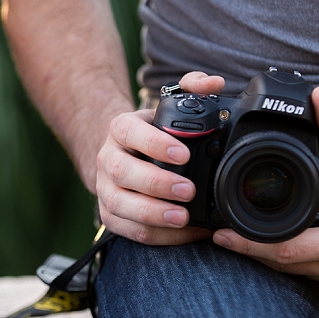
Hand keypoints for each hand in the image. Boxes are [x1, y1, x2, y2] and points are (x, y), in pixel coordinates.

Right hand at [96, 72, 225, 244]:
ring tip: (182, 217)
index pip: (129, 132)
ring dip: (151, 214)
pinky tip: (180, 232)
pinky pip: (126, 229)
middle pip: (121, 171)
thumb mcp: (166, 108)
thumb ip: (191, 89)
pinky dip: (154, 234)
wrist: (122, 156)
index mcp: (120, 129)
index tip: (183, 153)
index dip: (154, 143)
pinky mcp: (109, 214)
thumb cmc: (152, 134)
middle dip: (156, 183)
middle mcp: (107, 158)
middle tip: (188, 190)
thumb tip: (213, 82)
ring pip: (119, 204)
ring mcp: (105, 188)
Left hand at [211, 87, 318, 292]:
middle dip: (251, 251)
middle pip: (285, 267)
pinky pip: (314, 275)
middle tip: (218, 235)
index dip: (250, 244)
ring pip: (299, 274)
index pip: (287, 251)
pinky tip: (276, 247)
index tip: (223, 234)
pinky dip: (292, 263)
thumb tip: (317, 98)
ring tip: (239, 240)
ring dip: (270, 259)